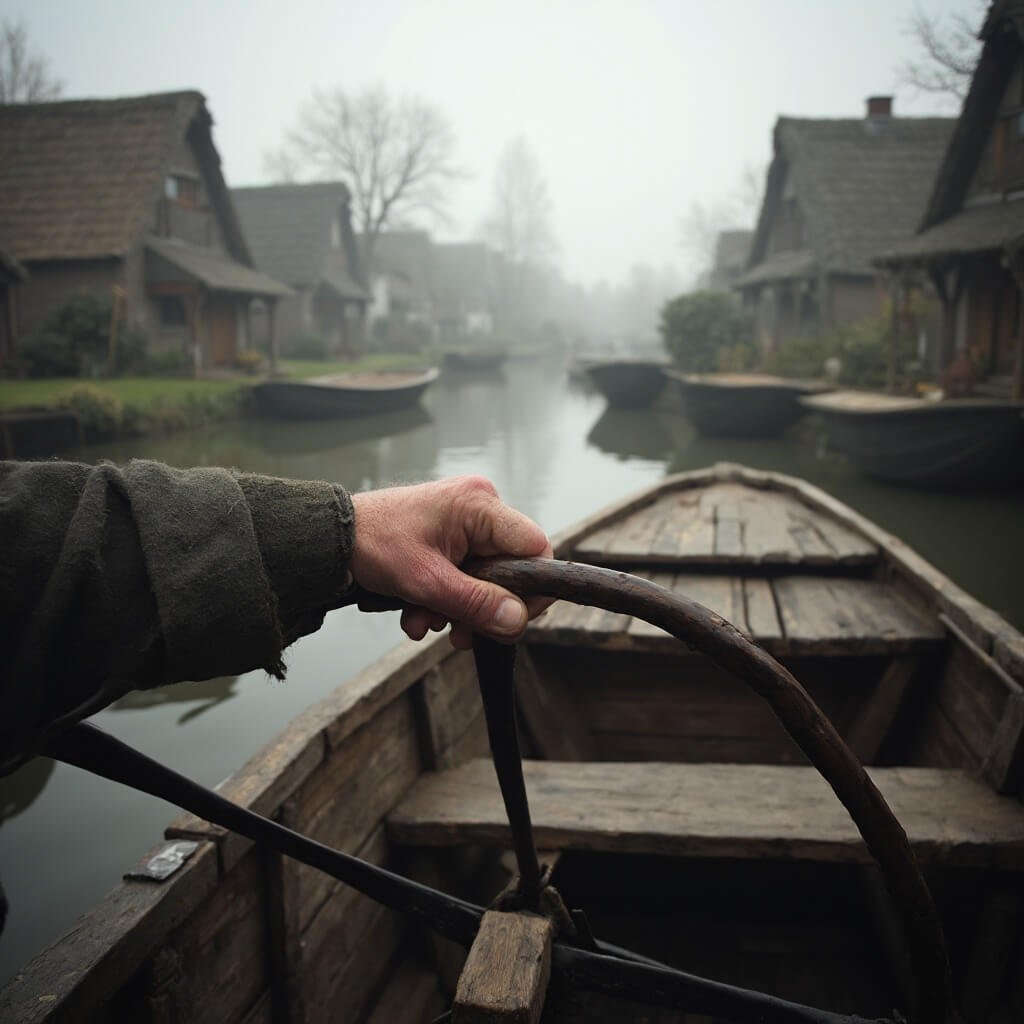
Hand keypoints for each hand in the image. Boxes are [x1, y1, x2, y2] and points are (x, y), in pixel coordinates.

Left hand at [350, 475, 553, 648]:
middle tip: (459, 634)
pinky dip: (445, 598)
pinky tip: (416, 612)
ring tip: (424, 621)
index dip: (532, 589)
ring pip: (485, 578)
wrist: (332, 539)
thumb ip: (476, 603)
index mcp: (481, 506)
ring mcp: (465, 521)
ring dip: (458, 609)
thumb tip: (516, 621)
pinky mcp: (451, 535)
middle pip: (509, 569)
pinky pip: (465, 573)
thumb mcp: (426, 582)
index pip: (536, 547)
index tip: (510, 620)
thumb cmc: (373, 544)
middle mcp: (479, 507)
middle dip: (481, 607)